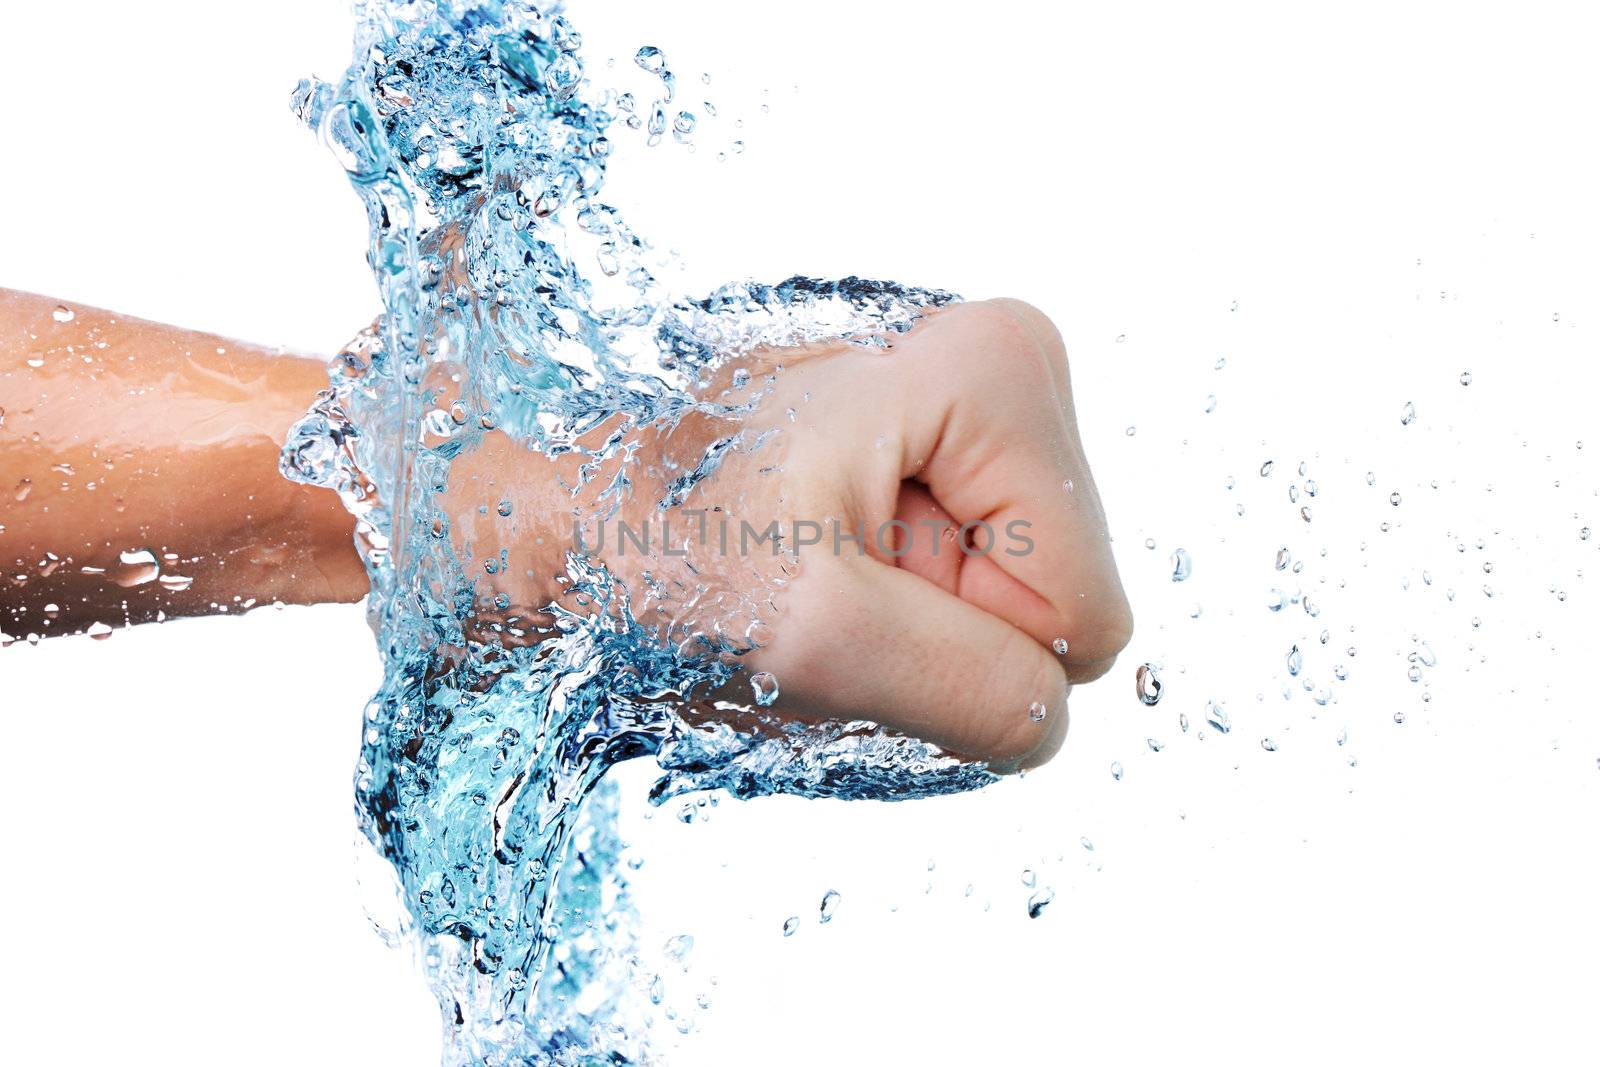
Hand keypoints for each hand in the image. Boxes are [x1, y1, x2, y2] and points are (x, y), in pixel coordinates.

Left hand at [441, 299, 1132, 770]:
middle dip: (936, 624)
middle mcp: (1002, 368)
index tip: (849, 590)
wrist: (574, 515)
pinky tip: (821, 562)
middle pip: (1053, 597)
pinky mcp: (939, 448)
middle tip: (824, 585)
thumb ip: (970, 687)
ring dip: (908, 619)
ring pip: (1010, 598)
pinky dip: (894, 601)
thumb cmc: (658, 553)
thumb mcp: (810, 636)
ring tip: (812, 570)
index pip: (1082, 611)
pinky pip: (970, 580)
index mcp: (998, 374)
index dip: (962, 641)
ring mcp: (969, 410)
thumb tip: (1047, 711)